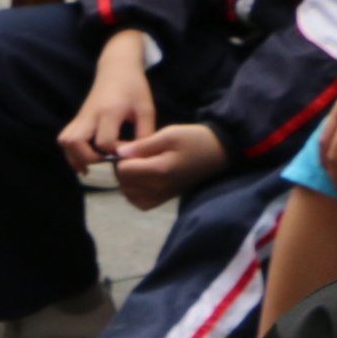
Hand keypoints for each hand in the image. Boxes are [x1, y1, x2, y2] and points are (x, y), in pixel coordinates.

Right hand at [58, 42, 156, 169]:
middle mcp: (90, 115)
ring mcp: (80, 117)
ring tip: (91, 165)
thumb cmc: (134, 89)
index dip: (115, 152)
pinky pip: (65, 139)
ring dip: (75, 157)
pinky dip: (72, 153)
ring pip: (65, 141)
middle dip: (88, 159)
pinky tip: (84, 160)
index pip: (104, 141)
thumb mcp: (147, 110)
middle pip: (75, 142)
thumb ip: (145, 134)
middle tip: (105, 162)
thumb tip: (138, 157)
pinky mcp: (77, 119)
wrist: (117, 69)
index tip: (127, 150)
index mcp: (110, 111)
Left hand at [110, 121, 228, 209]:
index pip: (123, 171)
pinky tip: (140, 180)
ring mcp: (162, 196)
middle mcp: (159, 188)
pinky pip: (140, 203)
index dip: (122, 158)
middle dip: (123, 169)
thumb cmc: (194, 139)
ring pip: (128, 194)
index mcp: (160, 171)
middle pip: (124, 183)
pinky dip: (134, 193)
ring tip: (138, 166)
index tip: (132, 149)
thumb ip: (142, 145)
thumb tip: (118, 153)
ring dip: (127, 181)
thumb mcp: (168, 135)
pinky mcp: (166, 199)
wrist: (217, 151)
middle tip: (134, 156)